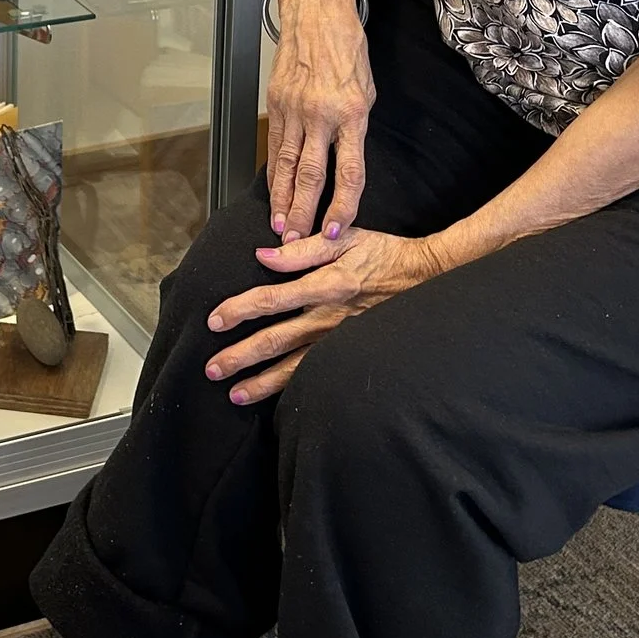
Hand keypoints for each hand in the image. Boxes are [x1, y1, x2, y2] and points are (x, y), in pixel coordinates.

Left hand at [203, 228, 443, 402]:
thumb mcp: (345, 238)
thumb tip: (264, 255)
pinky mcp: (349, 352)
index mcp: (325, 285)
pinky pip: (317, 374)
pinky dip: (293, 389)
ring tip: (235, 394)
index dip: (240, 310)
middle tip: (212, 369)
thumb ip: (303, 248)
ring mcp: (340, 340)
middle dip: (241, 356)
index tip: (214, 321)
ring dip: (262, 382)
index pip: (272, 299)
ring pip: (294, 367)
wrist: (426, 278)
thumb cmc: (383, 254)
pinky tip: (275, 399)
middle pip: (276, 341)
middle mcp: (329, 317)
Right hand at [266, 0, 374, 243]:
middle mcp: (322, 115)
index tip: (334, 229)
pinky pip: (276, 145)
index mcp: (352, 113)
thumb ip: (357, 127)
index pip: (349, 172)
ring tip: (280, 226)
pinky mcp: (276, 102)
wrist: (317, 11)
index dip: (341, 206)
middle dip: (303, 214)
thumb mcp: (367, 89)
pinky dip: (275, 172)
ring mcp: (295, 109)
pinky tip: (274, 191)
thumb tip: (347, 161)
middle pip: (310, 176)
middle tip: (296, 242)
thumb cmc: (348, 48)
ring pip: (287, 165)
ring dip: (283, 200)